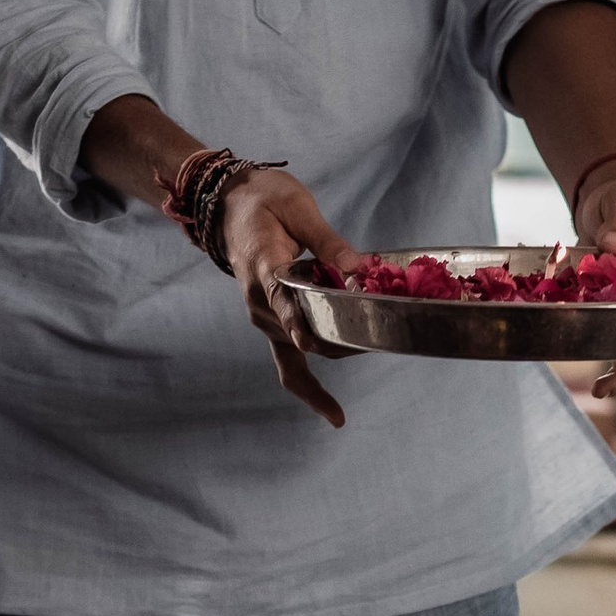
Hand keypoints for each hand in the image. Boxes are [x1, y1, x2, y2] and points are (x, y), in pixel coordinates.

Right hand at [220, 166, 365, 428]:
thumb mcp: (296, 207)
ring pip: (303, 353)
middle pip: (303, 334)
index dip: (298, 321)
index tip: (313, 339)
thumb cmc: (262, 200)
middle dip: (343, 337)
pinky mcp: (274, 328)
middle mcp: (260, 305)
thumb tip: (358, 268)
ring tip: (379, 347)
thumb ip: (327, 242)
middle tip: (386, 336)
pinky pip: (289, 369)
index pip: (282, 301)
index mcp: (263, 270)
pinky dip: (311, 392)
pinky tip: (335, 415)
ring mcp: (266, 321)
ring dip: (339, 353)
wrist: (228, 208)